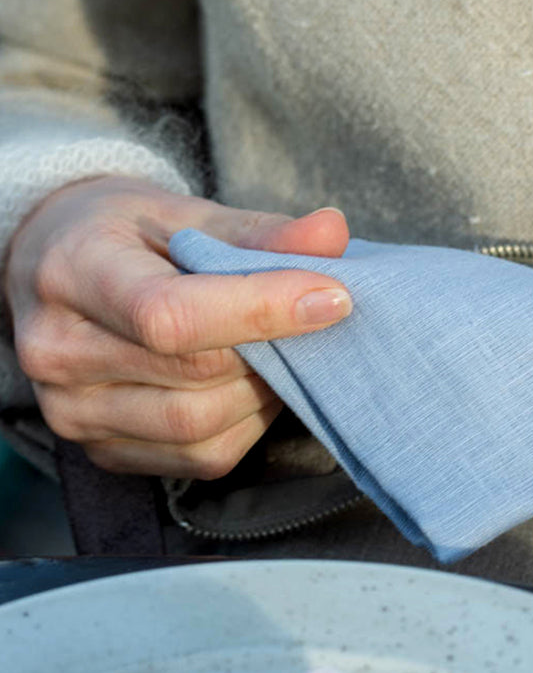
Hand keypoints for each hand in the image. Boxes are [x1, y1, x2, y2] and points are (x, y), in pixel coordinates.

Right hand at [5, 176, 351, 478]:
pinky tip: (249, 386)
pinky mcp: (102, 451)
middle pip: (196, 375)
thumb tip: (331, 234)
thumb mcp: (189, 215)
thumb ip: (261, 233)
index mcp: (73, 273)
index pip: (171, 315)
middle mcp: (59, 351)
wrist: (59, 271)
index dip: (262, 311)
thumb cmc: (128, 237)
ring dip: (263, 392)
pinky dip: (246, 424)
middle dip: (273, 349)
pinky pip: (201, 457)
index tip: (332, 296)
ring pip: (202, 425)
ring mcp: (73, 411)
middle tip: (312, 318)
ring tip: (278, 350)